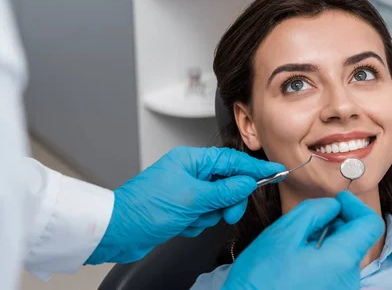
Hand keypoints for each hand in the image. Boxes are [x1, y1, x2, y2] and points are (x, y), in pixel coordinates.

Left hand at [86, 146, 283, 264]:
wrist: (118, 230)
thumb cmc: (145, 208)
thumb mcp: (192, 198)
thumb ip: (224, 191)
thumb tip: (247, 183)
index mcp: (192, 160)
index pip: (231, 161)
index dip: (254, 168)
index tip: (274, 172)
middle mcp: (190, 172)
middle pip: (227, 183)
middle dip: (227, 200)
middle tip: (226, 213)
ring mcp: (186, 190)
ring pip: (217, 201)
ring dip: (208, 214)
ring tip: (192, 218)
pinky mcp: (181, 207)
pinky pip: (203, 213)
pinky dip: (196, 222)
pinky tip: (181, 224)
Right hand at [223, 191, 384, 289]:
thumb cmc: (261, 279)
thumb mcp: (283, 233)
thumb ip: (314, 211)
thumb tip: (333, 206)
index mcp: (341, 261)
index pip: (370, 224)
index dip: (354, 205)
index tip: (338, 199)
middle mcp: (349, 280)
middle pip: (356, 240)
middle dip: (335, 223)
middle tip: (307, 222)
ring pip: (344, 255)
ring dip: (326, 241)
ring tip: (296, 245)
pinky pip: (335, 272)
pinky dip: (322, 259)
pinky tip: (298, 261)